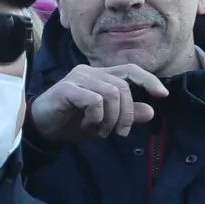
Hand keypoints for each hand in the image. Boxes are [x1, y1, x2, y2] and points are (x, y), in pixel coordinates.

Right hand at [27, 63, 167, 144]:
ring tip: (100, 131)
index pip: (130, 70)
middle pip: (123, 87)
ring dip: (111, 118)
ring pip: (111, 93)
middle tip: (119, 133)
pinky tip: (86, 126)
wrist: (42, 129)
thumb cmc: (72, 122)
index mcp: (100, 75)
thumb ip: (127, 115)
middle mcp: (89, 72)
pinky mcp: (67, 88)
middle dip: (126, 114)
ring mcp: (77, 78)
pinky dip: (96, 118)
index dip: (148, 80)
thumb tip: (151, 111)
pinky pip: (95, 101)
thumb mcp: (105, 121)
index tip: (162, 95)